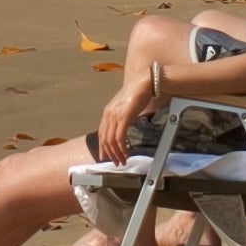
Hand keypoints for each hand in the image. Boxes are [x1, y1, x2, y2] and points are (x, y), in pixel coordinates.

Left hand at [96, 48, 159, 168]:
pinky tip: (126, 153)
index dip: (103, 147)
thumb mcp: (125, 107)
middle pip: (105, 139)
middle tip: (116, 163)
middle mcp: (108, 114)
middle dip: (110, 154)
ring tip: (122, 161)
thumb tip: (122, 128)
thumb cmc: (137, 93)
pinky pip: (119, 137)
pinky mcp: (123, 117)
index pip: (101, 134)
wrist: (144, 82)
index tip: (106, 157)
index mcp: (107, 112)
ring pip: (111, 141)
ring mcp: (115, 116)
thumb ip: (121, 117)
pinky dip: (121, 148)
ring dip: (116, 153)